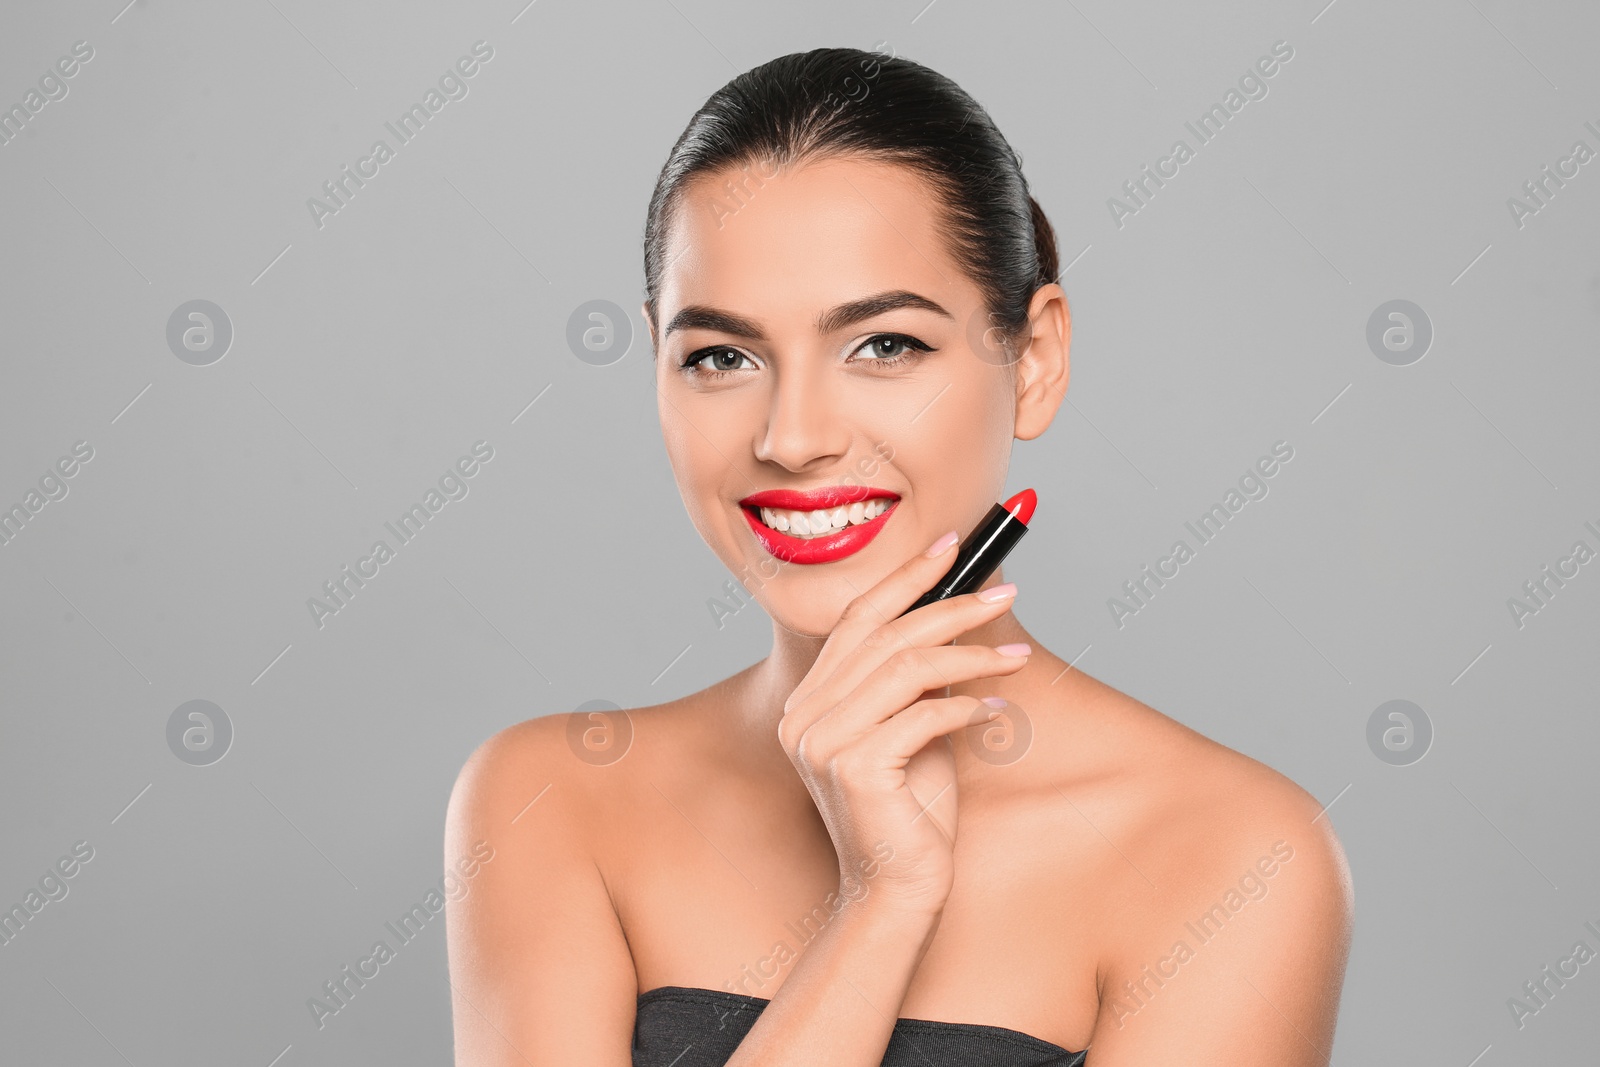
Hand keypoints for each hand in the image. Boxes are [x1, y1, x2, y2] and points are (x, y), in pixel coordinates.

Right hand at [777, 531, 1030, 917]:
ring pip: (906, 668)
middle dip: (951, 605)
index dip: (906, 578)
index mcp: (810, 699)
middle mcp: (805, 714)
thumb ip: (918, 677)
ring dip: (971, 655)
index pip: (858, 617)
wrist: (898, 890)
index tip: (953, 545)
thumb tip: (958, 612)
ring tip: (1017, 658)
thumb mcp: (914, 727)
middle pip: (885, 634)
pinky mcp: (854, 768)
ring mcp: (822, 741)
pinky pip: (922, 715)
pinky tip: (996, 712)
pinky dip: (967, 708)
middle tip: (1006, 593)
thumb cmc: (911, 811)